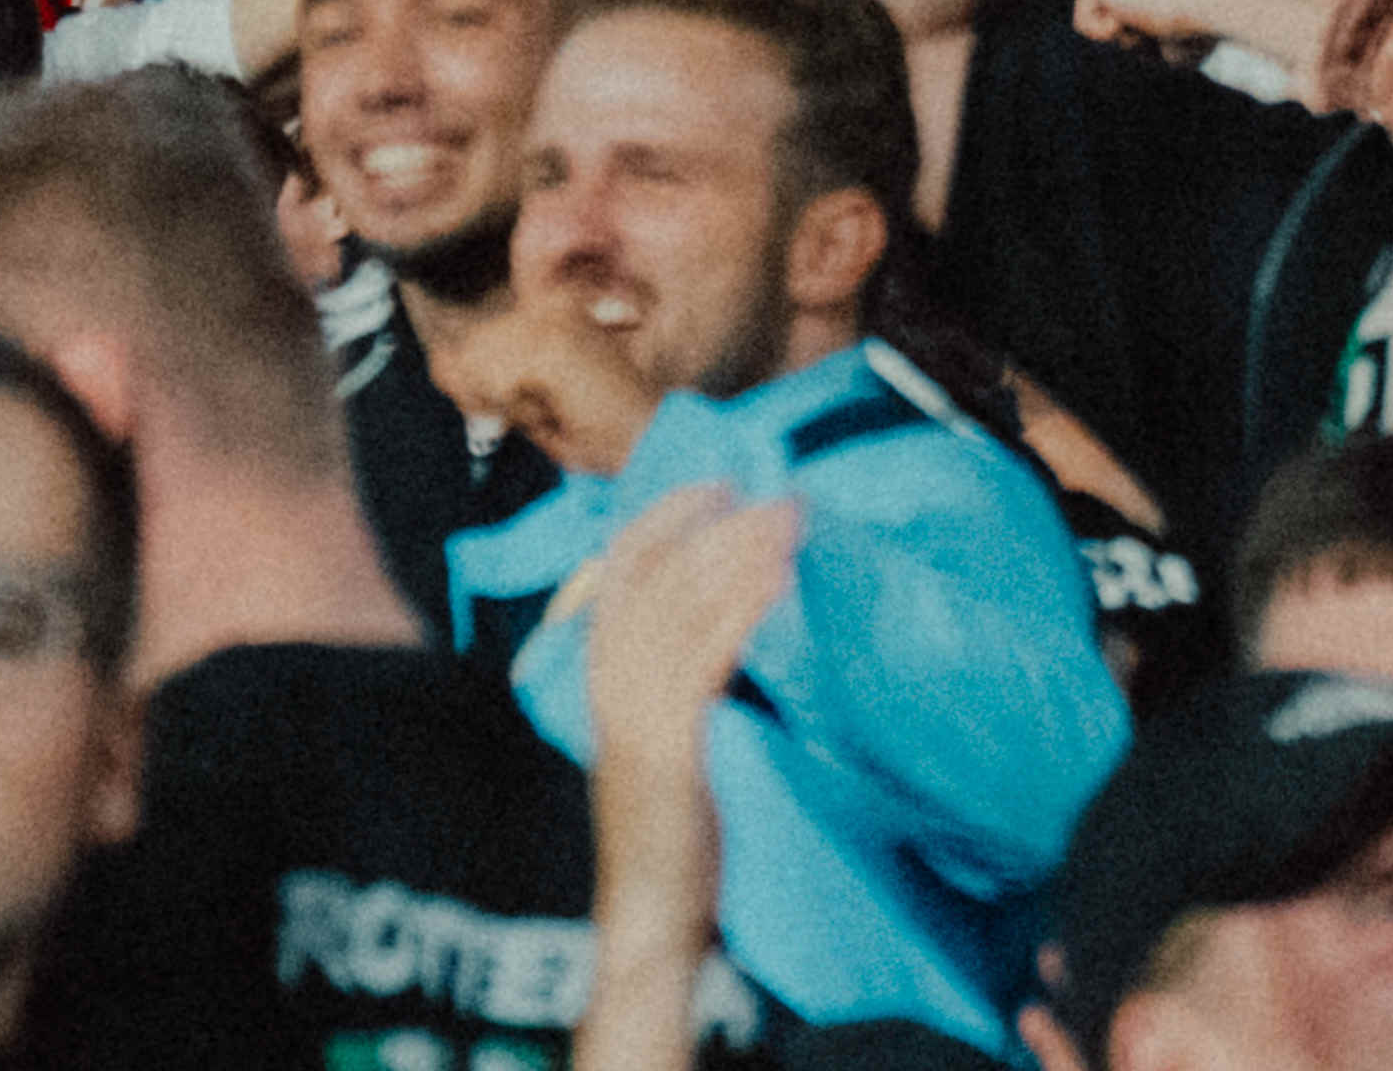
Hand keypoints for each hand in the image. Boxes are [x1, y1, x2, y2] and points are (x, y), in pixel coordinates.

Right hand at [574, 481, 806, 814]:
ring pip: (681, 609)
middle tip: (778, 493)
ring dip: (740, 554)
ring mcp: (634, 717)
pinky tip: (779, 583)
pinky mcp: (668, 749)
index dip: (665, 517)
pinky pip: (704, 663)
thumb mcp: (662, 731)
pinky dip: (740, 613)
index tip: (717, 483)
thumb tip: (730, 602)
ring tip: (790, 519)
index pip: (620, 569)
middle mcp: (609, 686)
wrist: (653, 910)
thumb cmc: (672, 820)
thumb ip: (678, 672)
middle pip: (659, 577)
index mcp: (602, 675)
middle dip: (719, 526)